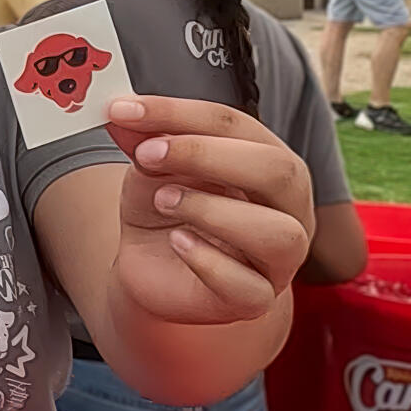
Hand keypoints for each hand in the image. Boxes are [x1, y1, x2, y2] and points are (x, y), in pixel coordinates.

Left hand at [105, 95, 311, 325]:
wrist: (151, 267)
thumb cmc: (165, 208)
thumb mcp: (151, 168)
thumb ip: (145, 140)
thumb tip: (123, 114)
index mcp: (268, 162)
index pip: (239, 126)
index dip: (181, 113)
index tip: (126, 110)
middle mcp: (288, 208)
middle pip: (279, 170)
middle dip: (206, 154)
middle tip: (149, 154)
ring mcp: (278, 259)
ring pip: (279, 232)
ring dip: (213, 210)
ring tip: (164, 201)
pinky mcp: (255, 300)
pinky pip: (249, 287)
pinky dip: (208, 260)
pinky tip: (177, 243)